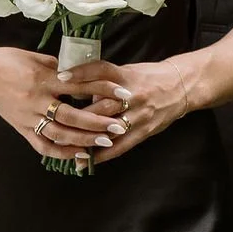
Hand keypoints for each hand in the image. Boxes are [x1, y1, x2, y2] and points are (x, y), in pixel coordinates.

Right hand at [0, 47, 121, 166]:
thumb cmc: (6, 61)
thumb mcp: (34, 57)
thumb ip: (59, 67)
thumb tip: (81, 73)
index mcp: (42, 79)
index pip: (78, 86)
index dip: (102, 90)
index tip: (122, 94)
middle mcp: (36, 100)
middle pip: (72, 115)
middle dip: (97, 121)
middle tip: (119, 125)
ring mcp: (28, 117)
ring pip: (59, 133)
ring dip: (84, 138)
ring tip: (104, 140)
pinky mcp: (22, 128)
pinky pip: (42, 145)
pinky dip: (61, 152)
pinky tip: (79, 154)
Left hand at [53, 57, 195, 166]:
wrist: (181, 87)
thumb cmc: (146, 77)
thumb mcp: (124, 72)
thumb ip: (101, 81)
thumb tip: (72, 88)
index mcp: (126, 76)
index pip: (101, 70)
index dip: (81, 73)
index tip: (61, 77)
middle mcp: (132, 96)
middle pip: (102, 106)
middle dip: (76, 115)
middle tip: (51, 121)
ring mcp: (139, 116)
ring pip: (108, 130)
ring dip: (84, 139)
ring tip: (61, 146)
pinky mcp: (144, 132)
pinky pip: (120, 146)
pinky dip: (100, 154)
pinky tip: (83, 160)